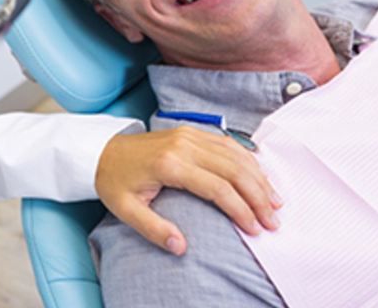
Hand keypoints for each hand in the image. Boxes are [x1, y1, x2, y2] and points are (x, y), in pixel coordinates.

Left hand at [95, 126, 282, 255]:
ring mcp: (189, 135)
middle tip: (274, 220)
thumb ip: (153, 229)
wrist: (101, 151)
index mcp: (169, 165)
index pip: (217, 188)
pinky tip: (260, 175)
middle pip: (233, 170)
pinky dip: (248, 159)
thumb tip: (180, 247)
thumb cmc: (115, 182)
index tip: (255, 229)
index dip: (240, 209)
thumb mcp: (125, 210)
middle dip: (258, 196)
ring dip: (258, 178)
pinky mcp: (191, 131)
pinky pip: (227, 143)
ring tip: (275, 201)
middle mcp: (183, 146)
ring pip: (235, 154)